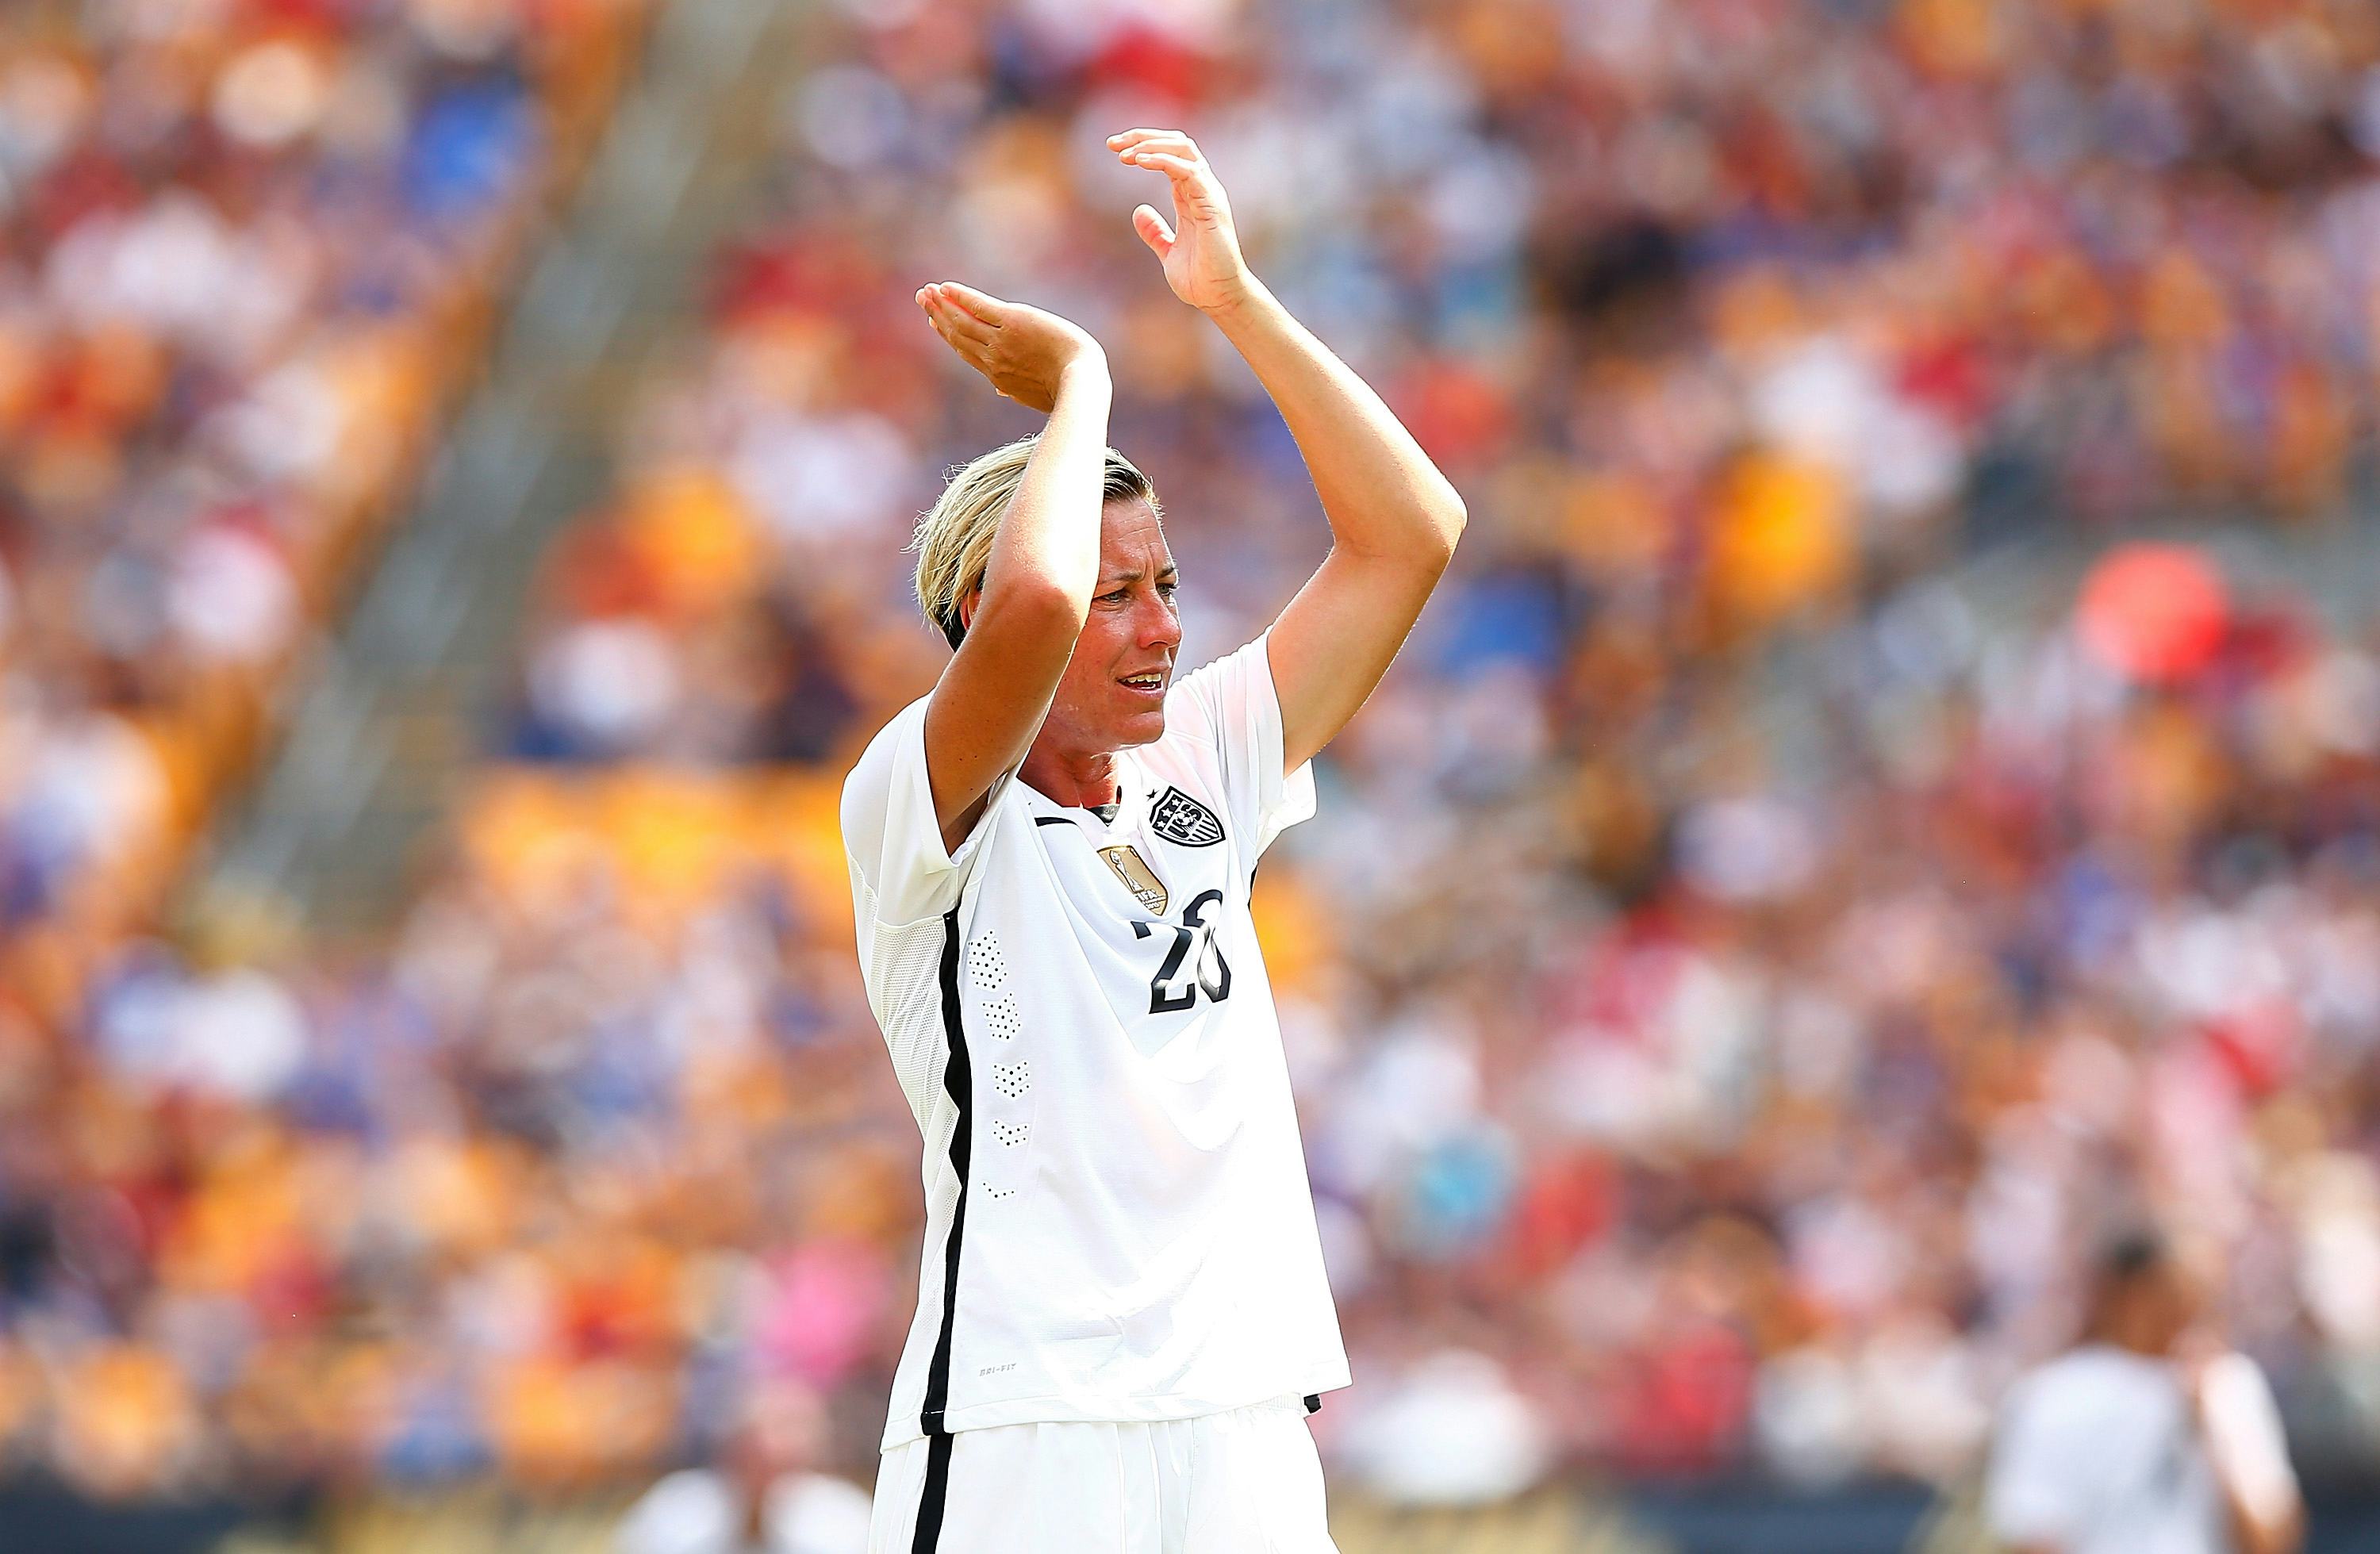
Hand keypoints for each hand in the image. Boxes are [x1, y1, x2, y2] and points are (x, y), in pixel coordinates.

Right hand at [915, 281, 1104, 413]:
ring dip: (942, 304)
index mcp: (998, 376)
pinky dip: (961, 297)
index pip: (967, 352)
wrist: (1080, 382)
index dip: (948, 336)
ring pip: (963, 320)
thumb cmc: (1066, 390)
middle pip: (958, 334)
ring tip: (928, 291)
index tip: (935, 323)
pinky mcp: (1013, 322)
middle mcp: (993, 358)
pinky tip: (947, 287)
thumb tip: (1000, 390)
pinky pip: (979, 307)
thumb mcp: (1035, 395)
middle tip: (923, 299)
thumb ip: (1014, 389)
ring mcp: (1001, 340)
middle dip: (938, 315)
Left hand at [1108, 128, 1253, 313]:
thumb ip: (1155, 232)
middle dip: (1143, 137)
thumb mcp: (1168, 251)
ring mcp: (1209, 195)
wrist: (1218, 298)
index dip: (1142, 145)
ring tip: (1124, 152)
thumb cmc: (1200, 278)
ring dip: (1151, 145)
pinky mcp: (1212, 206)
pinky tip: (1140, 162)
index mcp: (1191, 196)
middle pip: (1176, 143)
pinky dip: (1164, 160)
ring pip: (1184, 149)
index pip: (1169, 154)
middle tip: (1112, 143)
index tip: (1113, 149)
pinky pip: (1189, 171)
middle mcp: (1202, 189)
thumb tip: (1138, 212)